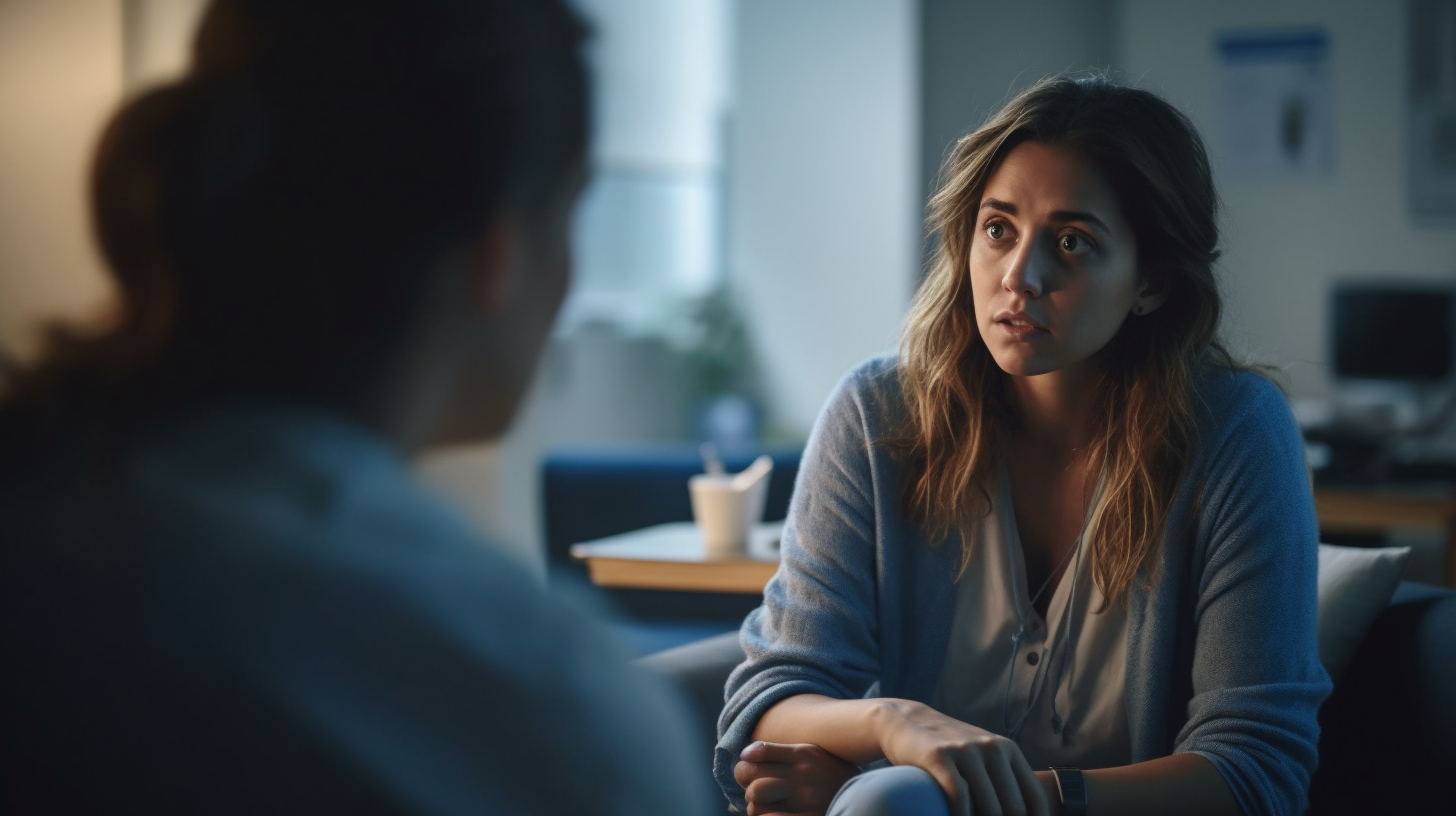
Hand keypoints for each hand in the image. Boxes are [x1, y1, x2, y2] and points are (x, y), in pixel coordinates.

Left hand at [734, 741, 859, 815]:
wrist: (869, 796)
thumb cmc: (831, 776)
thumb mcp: (811, 755)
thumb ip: (779, 753)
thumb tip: (743, 754)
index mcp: (803, 754)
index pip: (757, 755)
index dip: (744, 766)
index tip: (749, 773)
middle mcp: (803, 775)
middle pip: (753, 781)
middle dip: (748, 789)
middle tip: (758, 794)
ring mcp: (806, 799)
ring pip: (757, 803)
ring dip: (756, 808)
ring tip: (768, 807)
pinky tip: (774, 815)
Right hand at [874, 699, 1050, 815]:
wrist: (906, 720)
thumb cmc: (948, 747)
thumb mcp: (981, 753)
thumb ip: (1003, 777)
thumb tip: (1024, 811)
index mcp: (1007, 750)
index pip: (1035, 796)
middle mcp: (992, 748)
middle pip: (1014, 807)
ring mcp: (965, 750)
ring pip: (990, 807)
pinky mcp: (939, 756)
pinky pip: (959, 797)